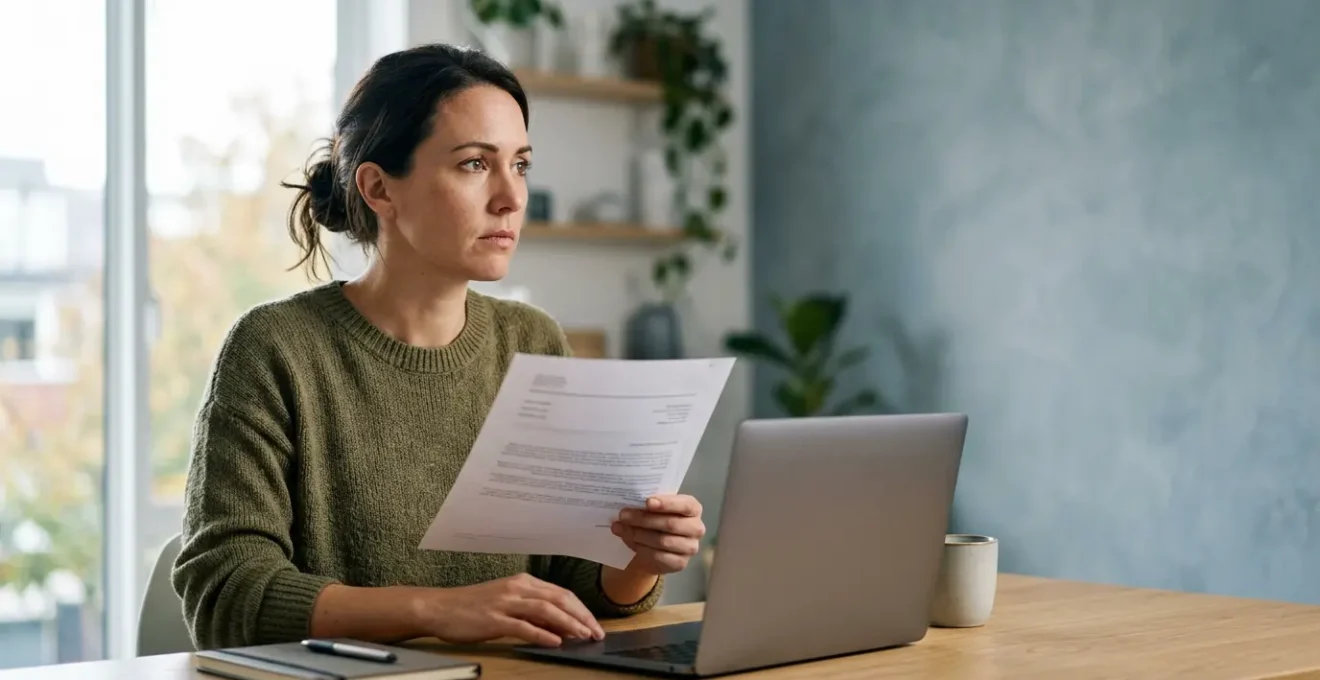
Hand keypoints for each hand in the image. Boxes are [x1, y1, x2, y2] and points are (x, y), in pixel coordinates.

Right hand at [414, 573, 604, 646]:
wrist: (440, 608)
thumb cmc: (473, 607)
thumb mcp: (507, 602)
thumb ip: (532, 610)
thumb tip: (559, 625)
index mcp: (523, 582)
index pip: (561, 593)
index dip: (581, 609)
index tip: (594, 623)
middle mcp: (517, 588)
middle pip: (558, 599)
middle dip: (581, 616)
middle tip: (597, 631)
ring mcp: (506, 603)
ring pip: (545, 610)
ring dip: (568, 623)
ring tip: (583, 635)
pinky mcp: (494, 619)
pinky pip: (523, 626)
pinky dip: (542, 633)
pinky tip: (555, 642)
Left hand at [611, 494, 705, 574]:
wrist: (655, 547)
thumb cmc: (656, 520)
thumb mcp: (654, 509)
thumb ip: (648, 505)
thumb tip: (628, 505)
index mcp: (693, 508)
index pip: (685, 505)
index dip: (667, 503)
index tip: (647, 502)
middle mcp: (696, 528)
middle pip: (670, 524)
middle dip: (644, 519)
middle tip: (623, 515)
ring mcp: (690, 547)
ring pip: (662, 541)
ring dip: (638, 534)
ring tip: (619, 528)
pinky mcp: (680, 563)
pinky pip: (658, 556)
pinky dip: (640, 548)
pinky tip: (628, 540)